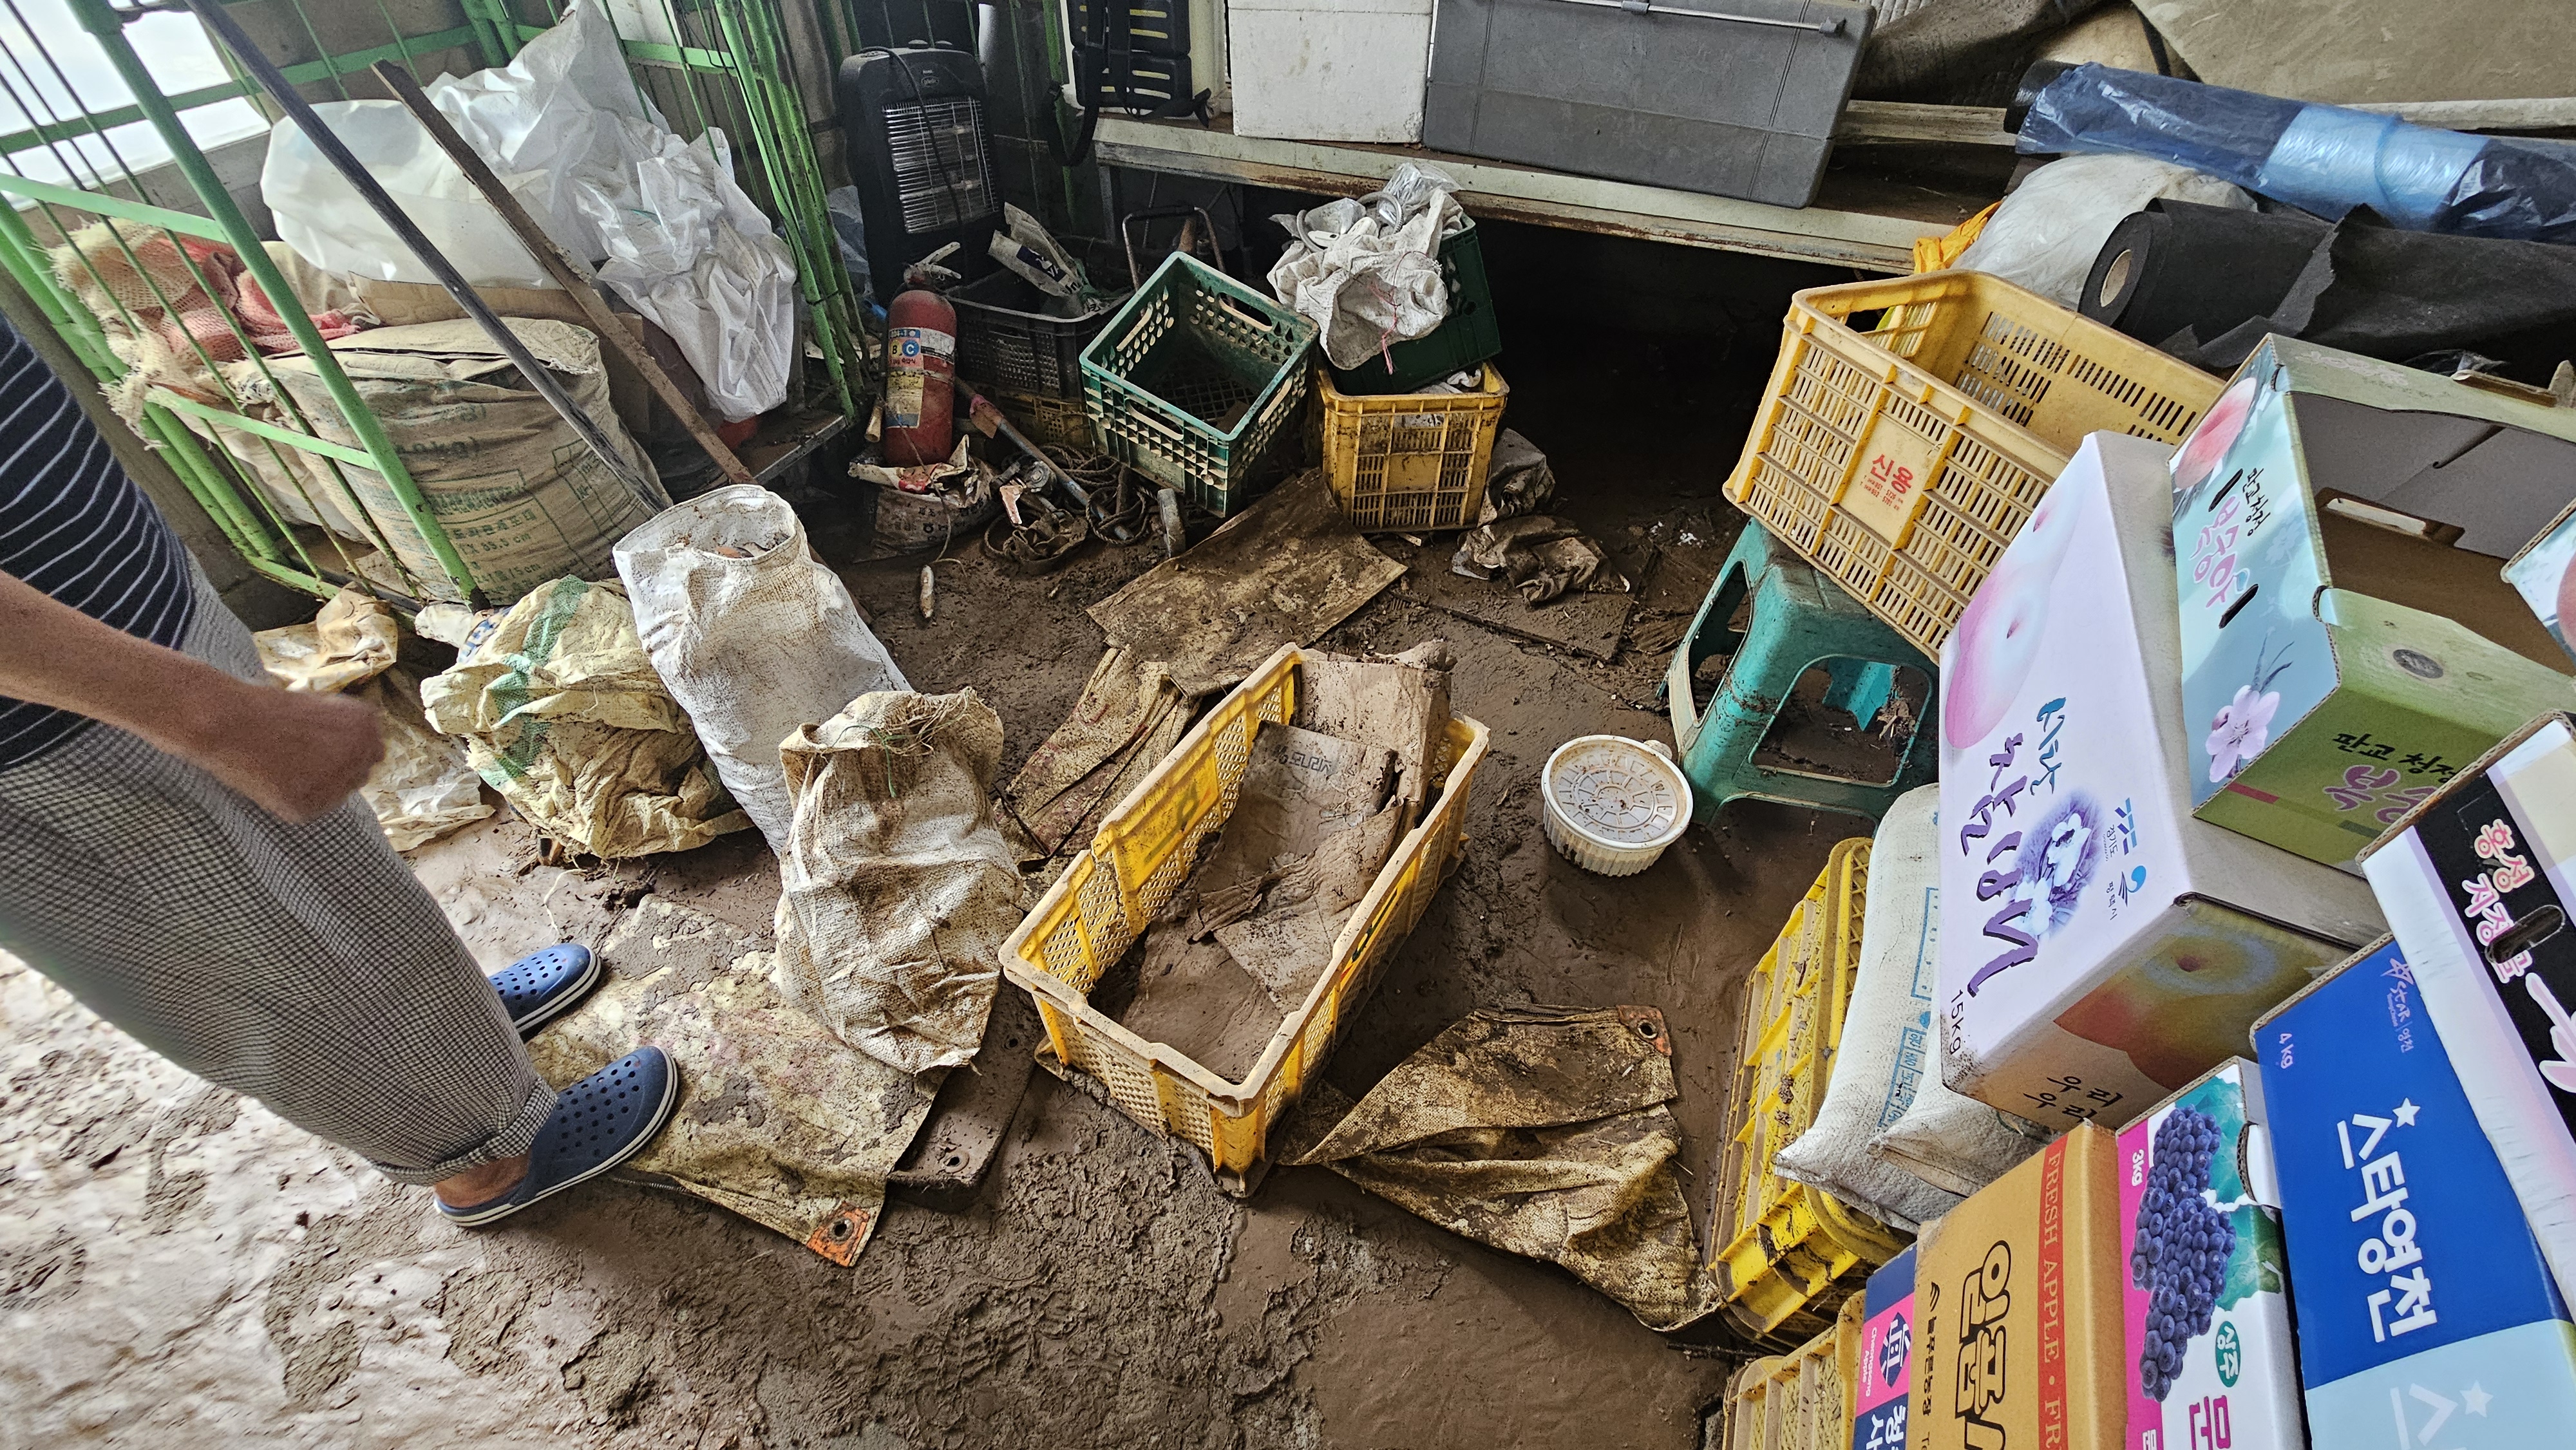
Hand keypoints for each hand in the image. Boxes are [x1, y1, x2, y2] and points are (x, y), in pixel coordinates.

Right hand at [167, 676, 386, 823]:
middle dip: (334, 771)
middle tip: (295, 757)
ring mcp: (338, 779)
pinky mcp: (309, 805)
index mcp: (367, 723)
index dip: (343, 753)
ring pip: (336, 795)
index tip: (316, 747)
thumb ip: (349, 732)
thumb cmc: (267, 709)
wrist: (225, 719)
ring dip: (316, 787)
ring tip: (280, 764)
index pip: (372, 752)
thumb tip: (371, 758)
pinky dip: (291, 801)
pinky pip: (309, 810)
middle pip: (359, 775)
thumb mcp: (322, 708)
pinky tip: (271, 779)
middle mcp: (361, 751)